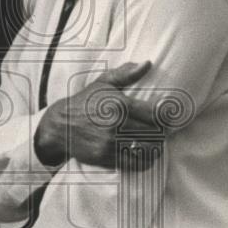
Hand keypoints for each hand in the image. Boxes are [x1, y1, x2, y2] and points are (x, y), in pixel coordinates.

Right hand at [34, 60, 158, 167]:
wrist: (61, 125)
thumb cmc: (85, 102)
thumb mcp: (103, 83)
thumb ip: (126, 74)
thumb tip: (147, 64)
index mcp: (120, 104)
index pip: (157, 114)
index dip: (167, 117)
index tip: (167, 116)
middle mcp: (117, 124)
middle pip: (155, 133)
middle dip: (162, 132)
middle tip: (162, 130)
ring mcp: (111, 143)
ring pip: (148, 149)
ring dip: (156, 146)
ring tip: (154, 141)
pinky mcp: (106, 157)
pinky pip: (136, 163)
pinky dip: (145, 160)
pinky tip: (144, 153)